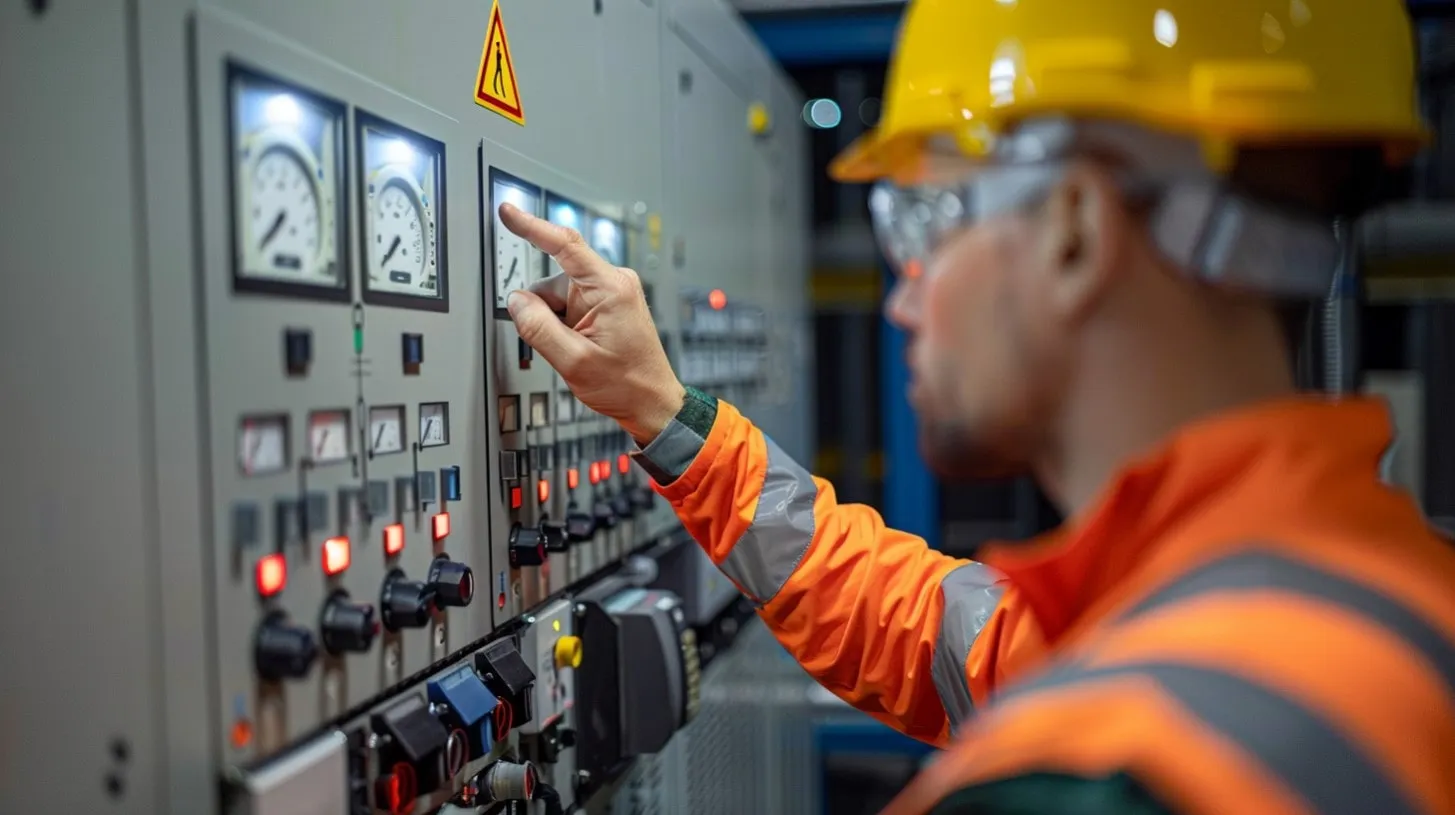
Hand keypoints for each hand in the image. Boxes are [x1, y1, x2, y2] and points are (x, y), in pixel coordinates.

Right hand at [500, 202, 684, 443]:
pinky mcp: (608, 303)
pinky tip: (581, 346)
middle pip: (553, 281)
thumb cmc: (626, 383)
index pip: (564, 245)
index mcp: (610, 288)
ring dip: (556, 322)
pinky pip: (569, 305)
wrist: (651, 402)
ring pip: (557, 296)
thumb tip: (516, 301)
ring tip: (579, 349)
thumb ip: (539, 328)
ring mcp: (611, 292)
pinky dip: (565, 325)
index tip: (508, 211)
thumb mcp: (574, 361)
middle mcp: (613, 282)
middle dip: (545, 312)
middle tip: (564, 345)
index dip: (531, 226)